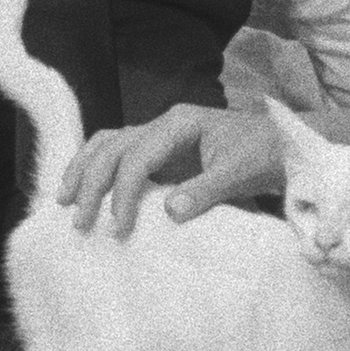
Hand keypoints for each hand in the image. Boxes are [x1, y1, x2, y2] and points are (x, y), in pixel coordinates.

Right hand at [58, 104, 285, 236]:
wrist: (286, 146)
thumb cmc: (265, 155)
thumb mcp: (241, 173)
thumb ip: (207, 190)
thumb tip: (169, 211)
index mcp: (180, 123)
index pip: (137, 156)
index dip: (122, 193)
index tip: (119, 228)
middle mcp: (164, 123)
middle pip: (112, 146)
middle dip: (91, 182)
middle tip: (78, 220)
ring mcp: (161, 134)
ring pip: (109, 143)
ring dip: (84, 169)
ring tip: (63, 199)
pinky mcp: (163, 150)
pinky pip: (121, 152)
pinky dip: (98, 168)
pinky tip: (86, 189)